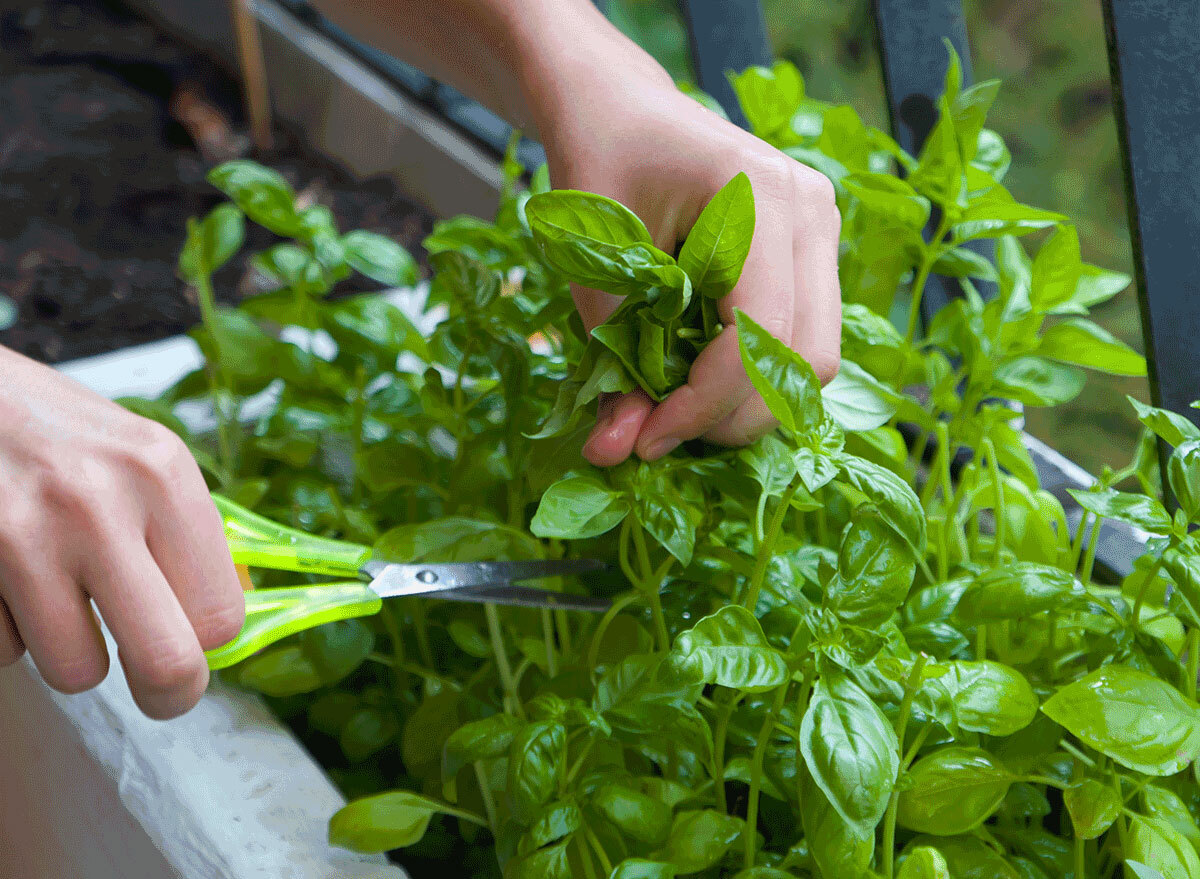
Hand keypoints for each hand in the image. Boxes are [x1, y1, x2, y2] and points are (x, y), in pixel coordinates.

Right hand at [0, 347, 243, 718]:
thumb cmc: (56, 431)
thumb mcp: (141, 457)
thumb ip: (188, 534)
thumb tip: (231, 619)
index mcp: (160, 473)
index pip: (219, 612)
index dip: (210, 643)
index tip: (196, 642)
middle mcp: (96, 504)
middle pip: (165, 661)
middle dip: (167, 693)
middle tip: (158, 688)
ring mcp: (20, 536)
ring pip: (77, 671)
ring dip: (72, 652)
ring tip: (62, 597)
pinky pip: (5, 651)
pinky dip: (10, 629)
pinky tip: (8, 576)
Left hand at [528, 37, 841, 465]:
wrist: (618, 108)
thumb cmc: (598, 165)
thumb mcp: (592, 268)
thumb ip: (611, 361)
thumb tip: (614, 454)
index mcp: (758, 198)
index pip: (758, 338)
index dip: (703, 406)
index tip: (645, 439)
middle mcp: (811, 211)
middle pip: (806, 362)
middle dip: (732, 416)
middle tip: (660, 432)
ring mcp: (822, 228)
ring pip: (815, 359)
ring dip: (749, 402)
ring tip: (679, 407)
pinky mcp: (815, 249)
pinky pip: (805, 337)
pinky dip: (757, 375)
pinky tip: (702, 373)